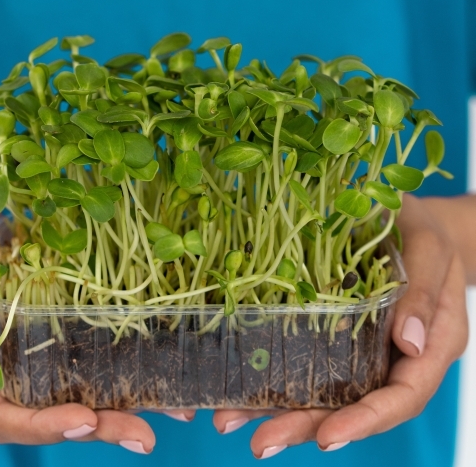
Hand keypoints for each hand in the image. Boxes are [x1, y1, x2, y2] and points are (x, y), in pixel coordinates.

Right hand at [0, 205, 156, 452]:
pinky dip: (126, 377)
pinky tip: (162, 377)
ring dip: (120, 412)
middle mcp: (7, 374)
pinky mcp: (60, 340)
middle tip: (142, 436)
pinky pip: (90, 366)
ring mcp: (36, 359)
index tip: (85, 419)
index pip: (3, 416)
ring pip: (77, 398)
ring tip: (171, 415)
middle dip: (97, 429)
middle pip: (49, 417)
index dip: (42, 426)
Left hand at [213, 194, 468, 457]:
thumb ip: (423, 295)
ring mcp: (362, 348)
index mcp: (429, 347)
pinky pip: (309, 358)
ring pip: (325, 389)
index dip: (365, 421)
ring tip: (233, 419)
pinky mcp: (336, 333)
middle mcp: (393, 358)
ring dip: (280, 408)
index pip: (401, 397)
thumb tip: (408, 343)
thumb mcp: (430, 252)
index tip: (326, 437)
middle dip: (307, 425)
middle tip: (262, 443)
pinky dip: (277, 374)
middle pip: (353, 405)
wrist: (408, 221)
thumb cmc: (426, 232)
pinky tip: (241, 383)